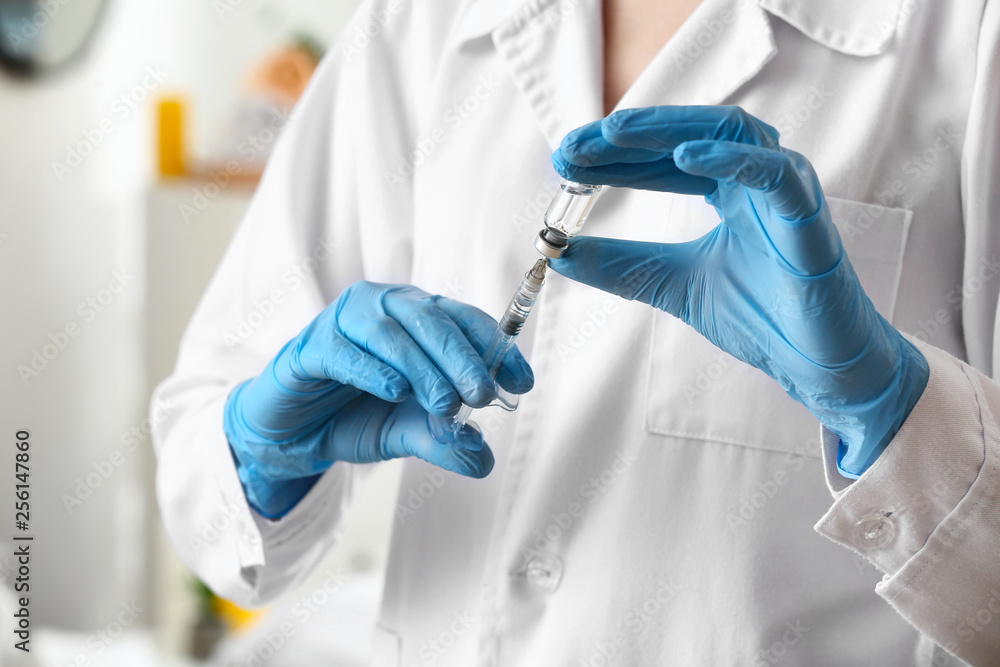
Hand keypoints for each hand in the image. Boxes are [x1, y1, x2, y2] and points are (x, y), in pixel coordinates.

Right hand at [224, 281, 533, 516]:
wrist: (291, 433)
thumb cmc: (354, 416)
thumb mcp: (406, 432)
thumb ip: (443, 441)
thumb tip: (484, 460)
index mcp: (417, 318)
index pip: (465, 320)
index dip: (497, 348)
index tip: (522, 383)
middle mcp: (385, 308)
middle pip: (432, 319)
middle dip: (462, 358)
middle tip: (483, 395)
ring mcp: (345, 321)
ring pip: (392, 332)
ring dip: (423, 368)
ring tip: (444, 405)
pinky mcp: (311, 345)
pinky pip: (344, 350)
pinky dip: (372, 369)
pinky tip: (394, 391)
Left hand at [549, 105, 927, 478]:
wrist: (820, 367)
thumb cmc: (764, 318)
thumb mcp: (672, 286)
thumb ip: (622, 265)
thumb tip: (560, 253)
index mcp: (728, 194)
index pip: (664, 159)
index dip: (613, 157)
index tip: (564, 161)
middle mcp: (756, 183)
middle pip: (690, 134)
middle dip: (628, 138)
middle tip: (573, 147)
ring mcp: (786, 195)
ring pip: (733, 133)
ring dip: (670, 131)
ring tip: (614, 135)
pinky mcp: (810, 220)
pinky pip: (777, 175)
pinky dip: (733, 160)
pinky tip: (687, 157)